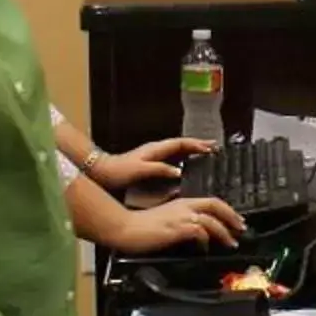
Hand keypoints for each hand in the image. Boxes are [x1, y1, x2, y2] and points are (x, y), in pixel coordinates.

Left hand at [87, 138, 210, 189]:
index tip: (210, 147)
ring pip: (177, 149)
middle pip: (181, 144)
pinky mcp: (149, 162)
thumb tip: (178, 171)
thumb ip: (159, 169)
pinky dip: (182, 157)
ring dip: (191, 150)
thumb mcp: (140, 171)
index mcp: (155, 149)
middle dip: (197, 144)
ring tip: (205, 153)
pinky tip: (186, 164)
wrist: (101, 172)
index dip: (196, 144)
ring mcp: (152, 155)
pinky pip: (171, 156)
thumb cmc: (118, 171)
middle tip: (213, 147)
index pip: (180, 143)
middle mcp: (155, 149)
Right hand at [108, 196, 246, 252]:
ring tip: (231, 242)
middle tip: (242, 228)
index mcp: (182, 203)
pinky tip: (206, 247)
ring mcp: (181, 217)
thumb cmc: (140, 226)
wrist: (125, 228)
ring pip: (211, 219)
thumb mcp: (166, 219)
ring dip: (224, 231)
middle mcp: (184, 207)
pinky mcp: (176, 228)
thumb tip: (195, 232)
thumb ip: (181, 221)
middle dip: (232, 216)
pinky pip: (199, 231)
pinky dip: (206, 239)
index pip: (210, 201)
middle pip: (215, 205)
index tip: (235, 219)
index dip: (226, 210)